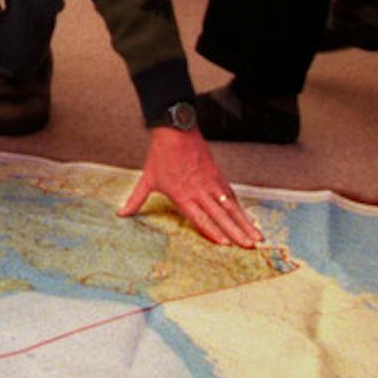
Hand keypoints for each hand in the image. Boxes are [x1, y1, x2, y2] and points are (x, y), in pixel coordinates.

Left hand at [117, 128, 263, 247]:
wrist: (175, 130)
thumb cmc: (160, 156)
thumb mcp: (147, 179)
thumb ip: (136, 200)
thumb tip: (121, 214)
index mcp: (182, 195)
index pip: (200, 217)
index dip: (213, 231)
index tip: (226, 244)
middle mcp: (199, 191)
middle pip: (220, 215)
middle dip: (236, 232)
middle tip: (250, 246)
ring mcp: (211, 183)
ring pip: (231, 207)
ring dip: (244, 223)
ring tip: (256, 237)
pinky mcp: (217, 176)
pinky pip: (231, 195)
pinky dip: (241, 209)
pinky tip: (249, 220)